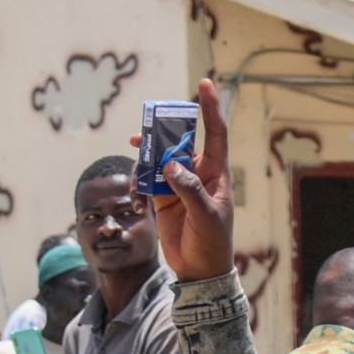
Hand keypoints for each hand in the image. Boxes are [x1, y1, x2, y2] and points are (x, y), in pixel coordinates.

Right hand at [145, 79, 234, 281]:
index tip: (204, 83)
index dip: (210, 108)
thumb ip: (189, 188)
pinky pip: (146, 181)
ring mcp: (178, 184)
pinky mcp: (163, 198)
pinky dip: (138, 187)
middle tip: (141, 138)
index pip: (215, 133)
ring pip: (156, 160)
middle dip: (159, 137)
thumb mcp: (206, 216)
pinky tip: (138, 203)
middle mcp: (197, 173)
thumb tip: (170, 165)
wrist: (200, 270)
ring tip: (138, 185)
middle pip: (177, 142)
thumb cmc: (212, 242)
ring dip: (143, 166)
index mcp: (215, 173)